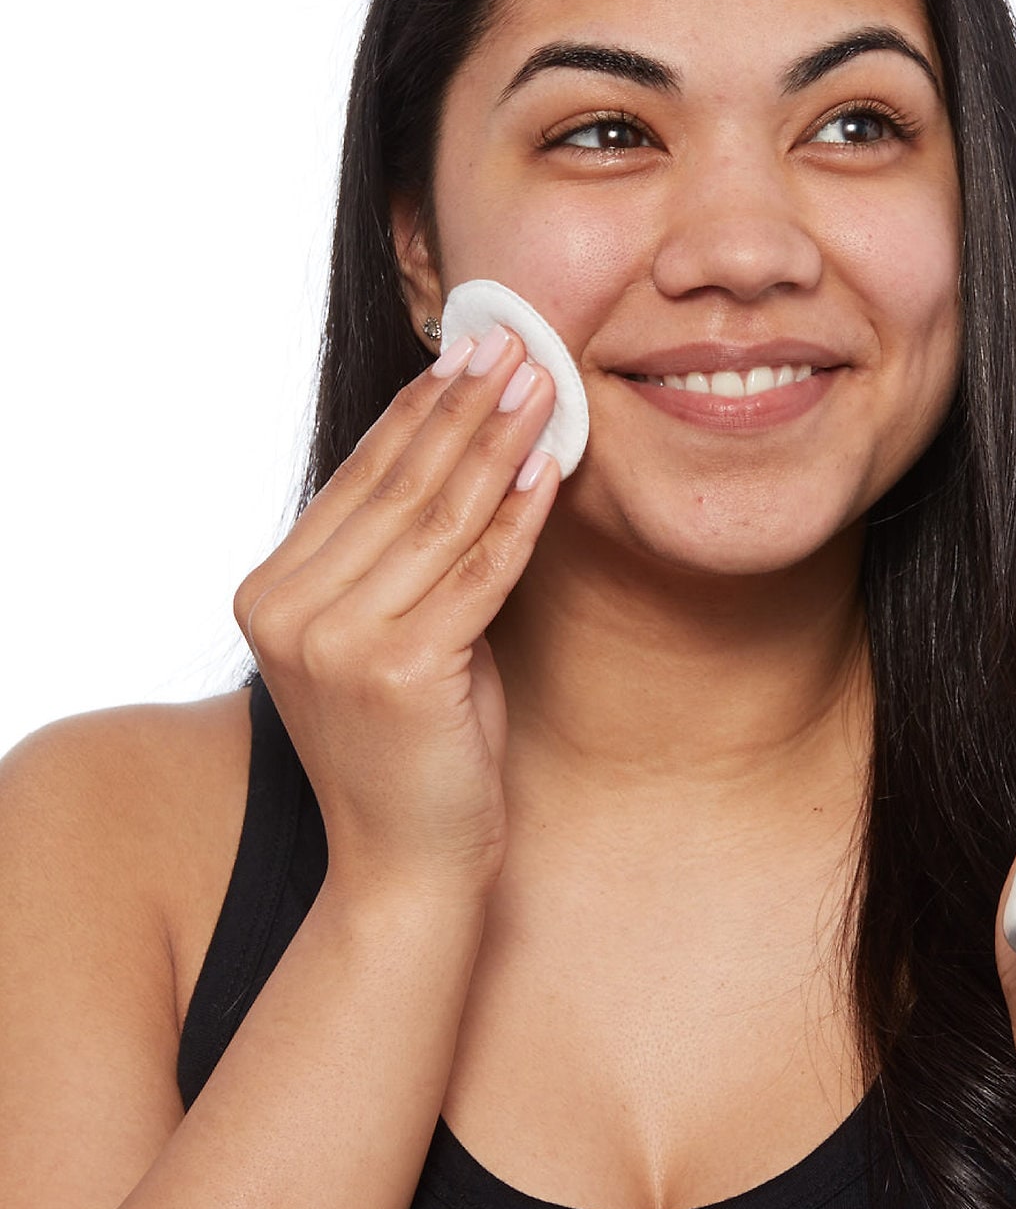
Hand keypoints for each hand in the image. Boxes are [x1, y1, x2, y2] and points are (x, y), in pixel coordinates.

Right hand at [233, 327, 559, 905]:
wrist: (406, 865)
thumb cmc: (414, 750)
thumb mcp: (393, 637)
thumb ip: (404, 560)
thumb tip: (463, 452)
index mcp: (271, 594)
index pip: (359, 481)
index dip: (419, 411)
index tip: (468, 354)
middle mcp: (287, 612)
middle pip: (397, 486)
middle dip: (464, 406)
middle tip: (515, 343)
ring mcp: (335, 642)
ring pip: (439, 517)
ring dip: (498, 441)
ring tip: (542, 383)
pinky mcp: (398, 672)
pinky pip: (479, 571)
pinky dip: (521, 515)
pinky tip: (552, 464)